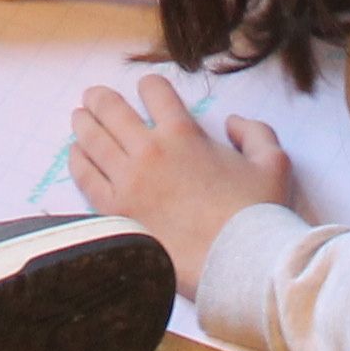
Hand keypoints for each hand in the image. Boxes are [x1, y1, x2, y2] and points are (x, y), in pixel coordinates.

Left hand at [69, 79, 292, 292]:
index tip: (147, 91)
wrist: (237, 263)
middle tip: (93, 97)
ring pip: (94, 141)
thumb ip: (254, 133)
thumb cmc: (257, 214)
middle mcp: (150, 151)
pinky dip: (78, 162)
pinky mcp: (117, 212)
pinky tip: (76, 155)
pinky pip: (86, 179)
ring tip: (79, 118)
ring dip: (84, 124)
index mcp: (183, 133)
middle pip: (113, 111)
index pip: (155, 93)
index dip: (150, 87)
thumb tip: (233, 122)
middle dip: (100, 99)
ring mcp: (129, 182)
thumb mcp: (273, 163)